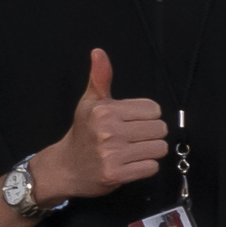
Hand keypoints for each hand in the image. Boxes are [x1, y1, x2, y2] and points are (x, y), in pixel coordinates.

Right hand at [38, 44, 172, 204]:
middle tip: (131, 138)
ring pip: (159, 148)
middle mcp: (108, 131)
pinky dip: (144, 167)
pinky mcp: (116, 174)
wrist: (65, 168)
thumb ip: (100, 77)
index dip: (146, 116)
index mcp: (104, 110)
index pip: (154, 109)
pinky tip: (128, 164)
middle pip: (160, 129)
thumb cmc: (82, 133)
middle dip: (150, 134)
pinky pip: (152, 167)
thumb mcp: (89, 102)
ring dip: (149, 151)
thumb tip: (99, 52)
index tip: (130, 121)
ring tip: (130, 150)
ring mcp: (112, 154)